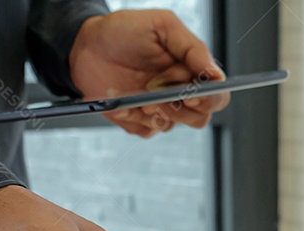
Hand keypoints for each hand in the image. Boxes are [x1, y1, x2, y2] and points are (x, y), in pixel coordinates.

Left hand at [69, 10, 229, 136]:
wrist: (87, 46)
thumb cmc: (124, 31)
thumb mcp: (162, 26)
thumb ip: (192, 48)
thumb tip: (216, 75)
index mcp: (192, 70)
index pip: (217, 94)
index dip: (209, 99)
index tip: (191, 94)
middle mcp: (181, 92)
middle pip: (200, 117)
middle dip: (178, 107)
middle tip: (155, 94)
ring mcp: (161, 109)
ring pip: (172, 125)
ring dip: (152, 111)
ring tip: (134, 94)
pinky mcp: (141, 121)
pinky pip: (147, 131)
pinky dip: (132, 116)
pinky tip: (120, 101)